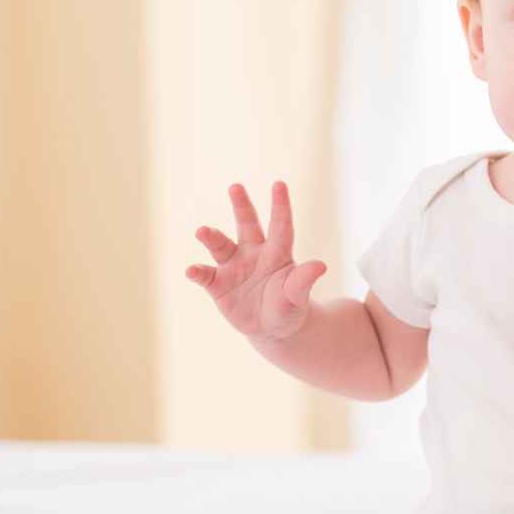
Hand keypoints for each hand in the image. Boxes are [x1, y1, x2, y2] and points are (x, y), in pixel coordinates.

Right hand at [186, 181, 327, 342]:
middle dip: (242, 206)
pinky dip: (197, 272)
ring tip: (202, 231)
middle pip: (247, 225)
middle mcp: (253, 254)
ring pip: (221, 246)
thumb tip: (321, 265)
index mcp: (277, 253)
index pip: (280, 226)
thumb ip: (303, 280)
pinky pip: (205, 275)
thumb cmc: (288, 308)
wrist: (271, 329)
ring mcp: (234, 267)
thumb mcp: (297, 297)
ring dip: (211, 237)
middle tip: (236, 186)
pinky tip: (191, 270)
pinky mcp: (218, 284)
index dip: (281, 206)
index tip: (279, 184)